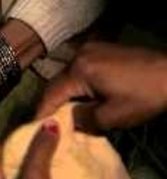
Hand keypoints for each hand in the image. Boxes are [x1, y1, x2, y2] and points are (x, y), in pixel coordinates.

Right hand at [36, 42, 166, 130]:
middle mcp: (79, 55)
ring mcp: (91, 49)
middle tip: (47, 124)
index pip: (50, 94)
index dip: (41, 113)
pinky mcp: (102, 50)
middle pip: (57, 83)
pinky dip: (77, 86)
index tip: (33, 129)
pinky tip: (82, 99)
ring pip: (68, 77)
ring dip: (65, 95)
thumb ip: (83, 120)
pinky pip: (80, 71)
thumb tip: (68, 122)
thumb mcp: (113, 117)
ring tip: (64, 114)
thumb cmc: (145, 96)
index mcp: (79, 69)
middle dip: (51, 104)